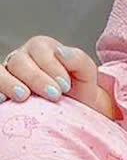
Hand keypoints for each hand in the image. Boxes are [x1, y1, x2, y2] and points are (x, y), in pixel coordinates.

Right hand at [0, 36, 114, 118]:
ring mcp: (9, 74)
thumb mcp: (86, 73)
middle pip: (20, 61)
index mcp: (43, 48)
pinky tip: (3, 100)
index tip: (65, 87)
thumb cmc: (79, 90)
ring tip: (24, 97)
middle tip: (54, 96)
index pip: (40, 49)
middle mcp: (23, 58)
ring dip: (10, 83)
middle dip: (36, 78)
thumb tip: (61, 52)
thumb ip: (78, 59)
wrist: (76, 111)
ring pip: (1, 72)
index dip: (52, 67)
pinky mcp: (3, 89)